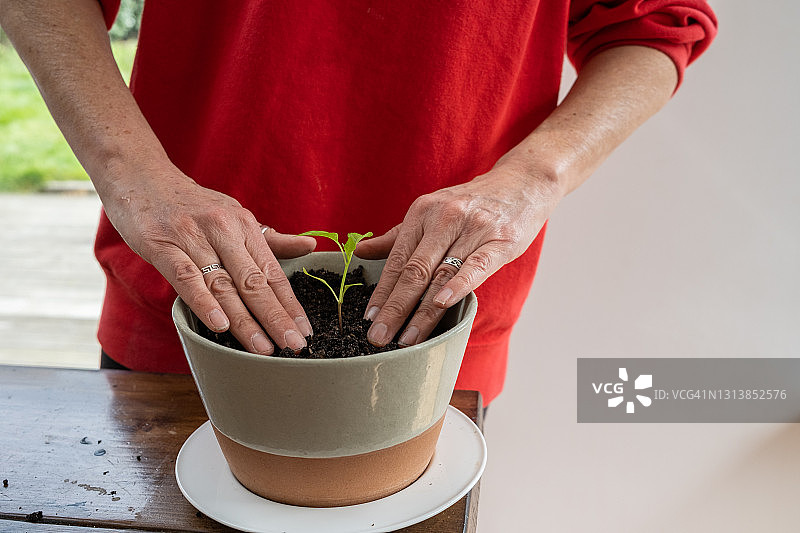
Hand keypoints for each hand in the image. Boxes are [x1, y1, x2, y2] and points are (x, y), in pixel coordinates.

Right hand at [101, 165, 315, 354]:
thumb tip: (310, 247)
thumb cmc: (191, 205)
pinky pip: (186, 277)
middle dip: (275, 317)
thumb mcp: (234, 216)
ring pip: (223, 284)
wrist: (140, 176)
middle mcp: (223, 229)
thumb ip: (270, 239)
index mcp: (244, 225)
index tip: (305, 332)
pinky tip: (219, 326)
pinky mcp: (162, 245)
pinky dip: (204, 302)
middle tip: (293, 346)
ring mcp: (192, 237)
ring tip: (262, 348)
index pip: (272, 272)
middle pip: (253, 281)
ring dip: (244, 320)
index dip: (289, 304)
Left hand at [355, 163, 561, 346]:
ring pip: (442, 275)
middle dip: (395, 308)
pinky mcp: (501, 240)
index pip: (397, 259)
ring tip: (408, 338)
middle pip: (415, 270)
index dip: (382, 291)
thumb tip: (360, 251)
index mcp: (423, 212)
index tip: (368, 319)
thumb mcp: (432, 211)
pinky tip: (442, 304)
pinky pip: (477, 265)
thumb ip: (398, 235)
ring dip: (422, 311)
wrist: (522, 182)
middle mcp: (445, 218)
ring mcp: (474, 228)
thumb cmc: (472, 204)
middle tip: (378, 337)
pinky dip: (458, 285)